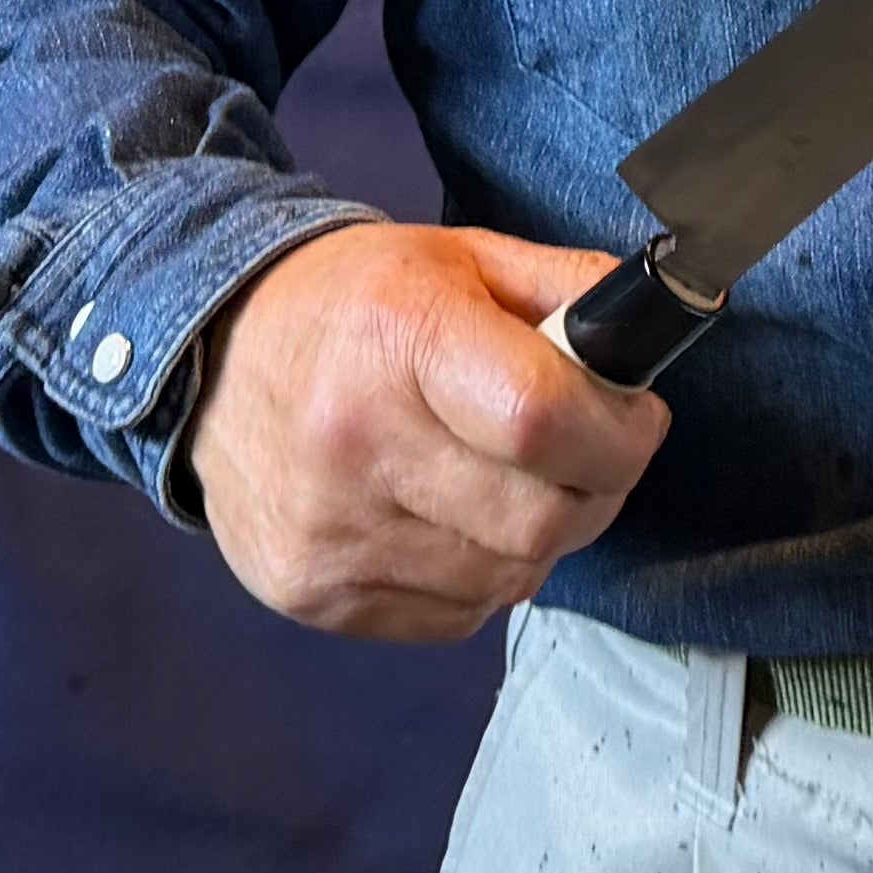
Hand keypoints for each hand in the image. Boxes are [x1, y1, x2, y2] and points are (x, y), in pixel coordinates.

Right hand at [188, 221, 670, 641]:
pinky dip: (481, 573)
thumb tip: (660, 330)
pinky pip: (455, 614)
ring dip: (540, 536)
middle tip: (591, 453)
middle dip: (598, 489)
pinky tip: (452, 516)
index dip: (619, 431)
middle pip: (541, 518)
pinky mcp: (312, 592)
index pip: (543, 419)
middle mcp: (354, 442)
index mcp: (399, 338)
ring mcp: (329, 531)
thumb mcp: (463, 259)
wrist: (213, 354)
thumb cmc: (356, 302)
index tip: (636, 417)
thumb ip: (570, 289)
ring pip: (509, 577)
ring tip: (513, 480)